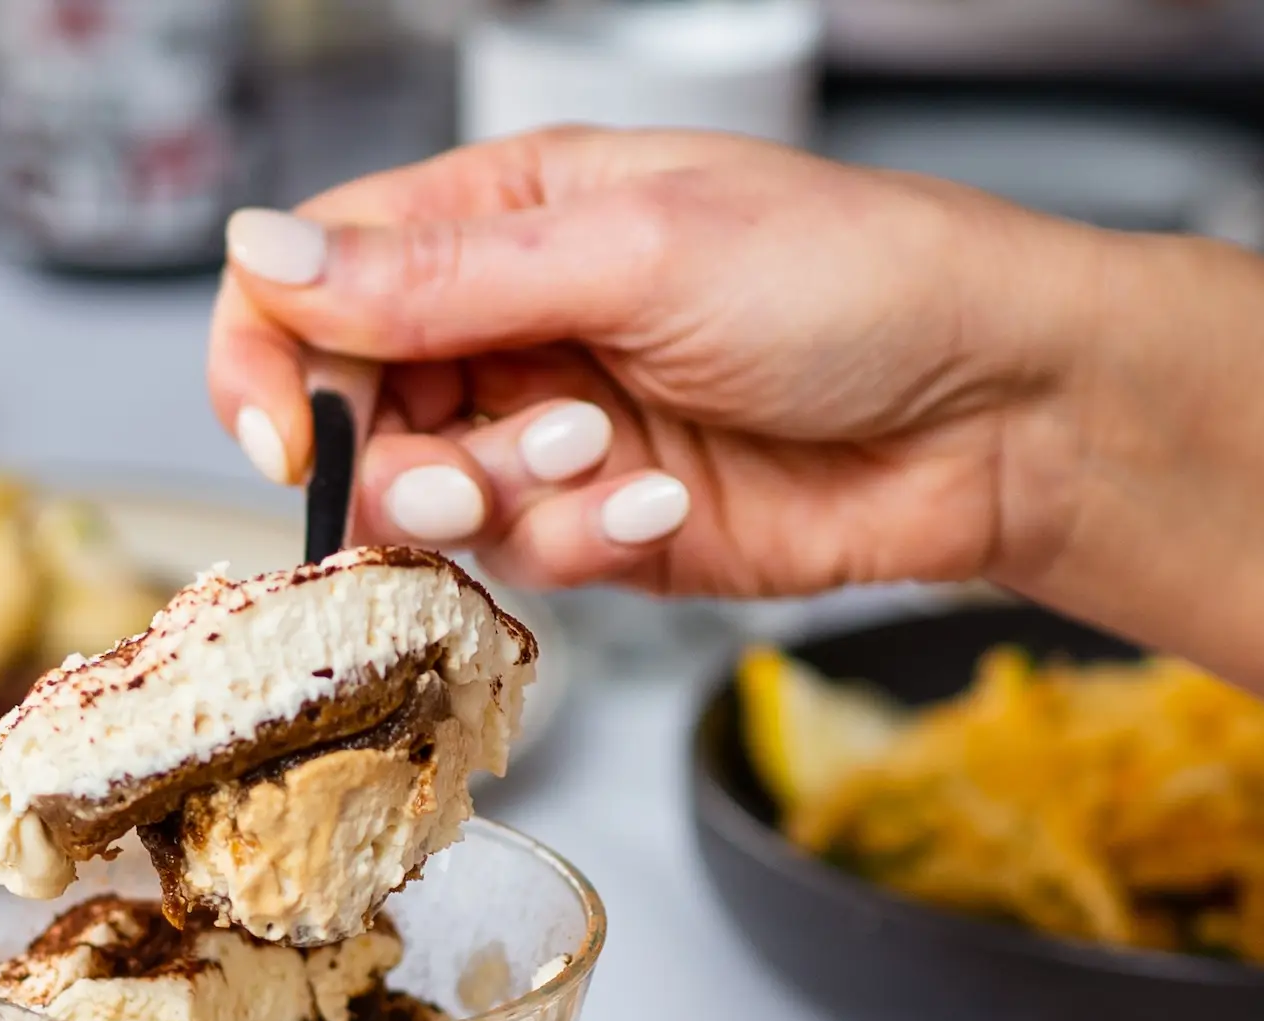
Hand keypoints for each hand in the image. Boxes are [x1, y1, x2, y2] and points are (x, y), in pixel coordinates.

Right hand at [207, 128, 1110, 598]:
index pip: (308, 280)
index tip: (291, 437)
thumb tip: (261, 251)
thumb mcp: (634, 250)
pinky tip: (663, 502)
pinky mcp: (606, 527)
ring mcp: (555, 430)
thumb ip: (438, 275)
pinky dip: (581, 542)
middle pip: (349, 410)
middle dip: (392, 455)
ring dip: (496, 497)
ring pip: (426, 500)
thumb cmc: (859, 279)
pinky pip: (525, 561)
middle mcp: (512, 321)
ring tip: (598, 461)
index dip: (271, 360)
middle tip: (472, 467)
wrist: (1002, 412)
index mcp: (503, 215)